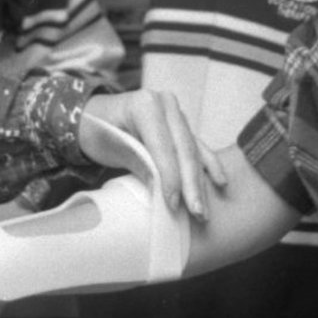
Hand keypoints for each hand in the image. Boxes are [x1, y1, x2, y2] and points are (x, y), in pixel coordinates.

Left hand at [79, 90, 225, 221]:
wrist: (97, 116)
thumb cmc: (101, 132)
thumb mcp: (114, 149)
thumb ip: (141, 166)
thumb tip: (165, 195)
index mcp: (145, 105)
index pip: (163, 146)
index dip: (170, 177)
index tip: (174, 204)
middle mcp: (166, 104)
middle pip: (183, 149)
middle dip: (191, 184)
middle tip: (197, 213)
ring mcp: (177, 113)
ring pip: (193, 151)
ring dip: (200, 182)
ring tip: (204, 210)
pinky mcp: (182, 125)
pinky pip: (198, 147)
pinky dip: (209, 165)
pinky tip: (220, 182)